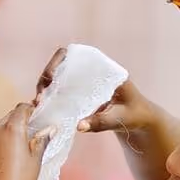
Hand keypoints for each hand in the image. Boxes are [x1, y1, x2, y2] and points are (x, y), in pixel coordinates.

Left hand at [0, 103, 49, 179]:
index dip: (30, 109)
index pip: (22, 109)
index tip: (35, 114)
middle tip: (27, 132)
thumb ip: (42, 140)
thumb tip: (51, 128)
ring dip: (1, 128)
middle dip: (18, 120)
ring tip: (10, 141)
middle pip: (7, 116)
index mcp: (13, 129)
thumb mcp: (36, 159)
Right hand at [38, 47, 153, 138]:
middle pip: (60, 64)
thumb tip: (78, 126)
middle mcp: (90, 71)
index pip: (75, 54)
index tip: (51, 77)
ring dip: (45, 88)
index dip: (58, 61)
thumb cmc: (135, 115)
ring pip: (56, 78)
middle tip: (40, 96)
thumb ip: (101, 122)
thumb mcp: (120, 119)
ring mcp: (84, 82)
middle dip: (46, 78)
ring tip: (39, 103)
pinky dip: (50, 97)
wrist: (141, 120)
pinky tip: (43, 108)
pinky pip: (60, 90)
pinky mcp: (80, 94)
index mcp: (102, 68)